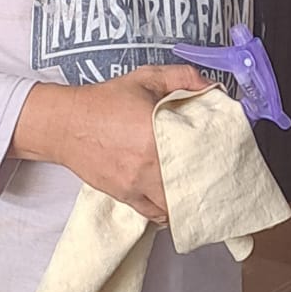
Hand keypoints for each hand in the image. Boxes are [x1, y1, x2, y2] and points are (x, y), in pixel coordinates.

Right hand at [12, 65, 209, 223]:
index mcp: (156, 133)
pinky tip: (175, 201)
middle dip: (207, 182)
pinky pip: (155, 214)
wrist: (65, 124)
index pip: (199, 152)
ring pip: (174, 204)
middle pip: (191, 184)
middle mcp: (148, 164)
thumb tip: (210, 86)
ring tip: (199, 192)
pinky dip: (168, 211)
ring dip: (188, 200)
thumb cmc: (103, 102)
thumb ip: (182, 77)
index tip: (226, 154)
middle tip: (219, 177)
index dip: (217, 156)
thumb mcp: (144, 78)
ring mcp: (136, 184)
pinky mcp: (125, 196)